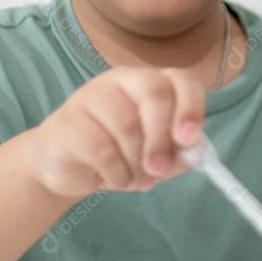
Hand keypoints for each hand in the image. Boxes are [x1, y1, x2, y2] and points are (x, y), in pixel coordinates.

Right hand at [26, 68, 203, 197]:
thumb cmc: (120, 155)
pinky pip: (101, 149)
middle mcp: (123, 81)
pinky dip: (117, 173)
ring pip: (128, 124)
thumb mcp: (159, 157)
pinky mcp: (68, 120)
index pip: (181, 81)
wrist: (67, 167)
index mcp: (152, 84)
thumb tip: (194, 150)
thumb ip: (182, 153)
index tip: (188, 140)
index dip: (190, 107)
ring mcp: (92, 95)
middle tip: (159, 168)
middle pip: (155, 94)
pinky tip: (116, 179)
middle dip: (162, 138)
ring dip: (137, 162)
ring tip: (137, 179)